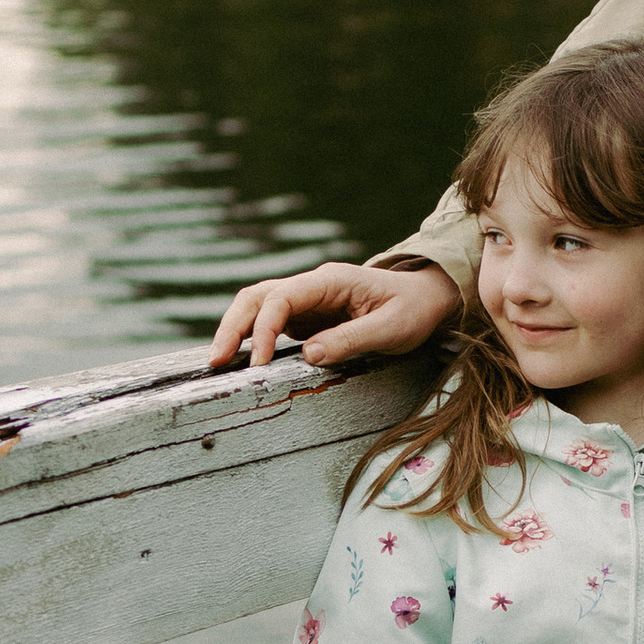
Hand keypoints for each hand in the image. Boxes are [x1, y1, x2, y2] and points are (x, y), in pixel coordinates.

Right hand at [211, 257, 462, 372]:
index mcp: (331, 280)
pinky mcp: (306, 316)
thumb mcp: (391, 328)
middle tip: (217, 361)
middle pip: (258, 296)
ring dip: (237, 330)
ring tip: (219, 362)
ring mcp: (307, 300)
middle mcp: (313, 285)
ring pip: (258, 306)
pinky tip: (242, 361)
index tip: (260, 363)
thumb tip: (310, 355)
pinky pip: (270, 322)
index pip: (283, 297)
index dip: (265, 329)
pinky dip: (252, 338)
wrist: (426, 300)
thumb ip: (351, 339)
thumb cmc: (413, 310)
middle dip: (234, 325)